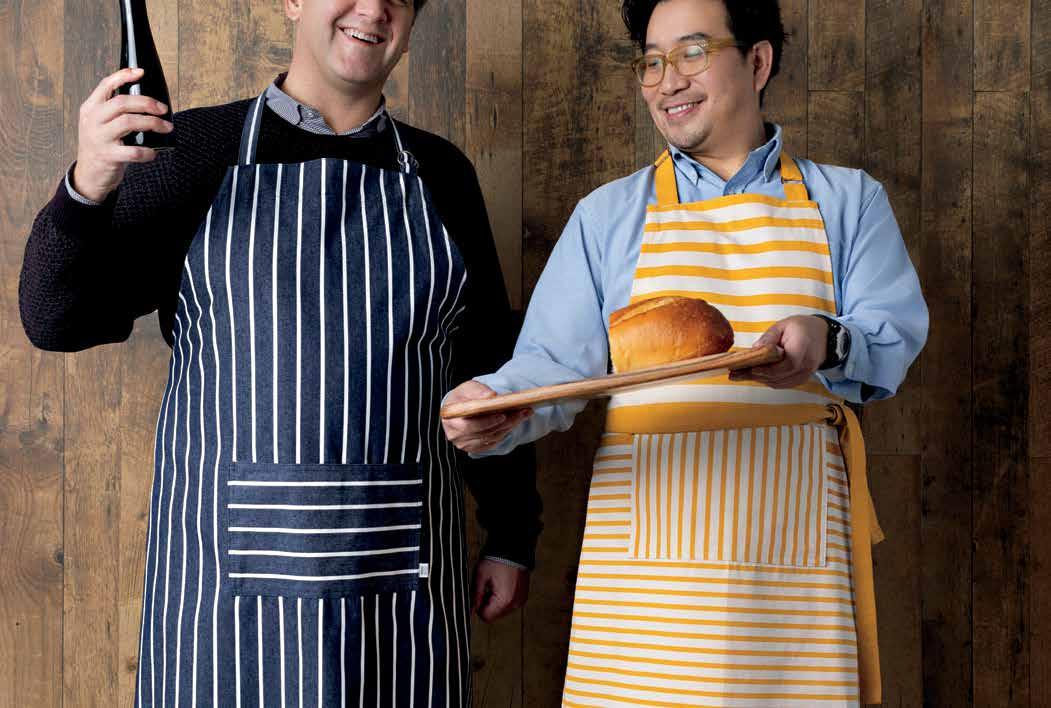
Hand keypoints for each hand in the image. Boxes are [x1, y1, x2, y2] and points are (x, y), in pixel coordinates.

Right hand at [72, 67, 173, 202]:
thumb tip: (148, 100)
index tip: (141, 72)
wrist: (88, 175)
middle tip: (163, 108)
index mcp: (90, 108)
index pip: (105, 85)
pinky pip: (132, 151)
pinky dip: (147, 152)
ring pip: (128, 123)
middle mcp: (92, 120)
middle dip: (146, 102)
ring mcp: (99, 138)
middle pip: (122, 103)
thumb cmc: (102, 145)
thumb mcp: (101, 124)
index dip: (123, 76)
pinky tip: (154, 153)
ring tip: (167, 127)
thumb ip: (115, 111)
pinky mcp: (107, 156)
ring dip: (152, 123)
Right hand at [441, 381, 531, 453]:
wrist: (461, 407)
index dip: (487, 422)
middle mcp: (456, 435)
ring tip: (524, 413)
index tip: (502, 416)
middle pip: (485, 432)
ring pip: (492, 437)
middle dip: (506, 422)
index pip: (469, 425)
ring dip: (510, 426)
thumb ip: (478, 390)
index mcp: (450, 419)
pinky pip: (494, 442)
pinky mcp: (475, 448)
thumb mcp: (468, 388)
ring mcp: (465, 443)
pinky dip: (506, 431)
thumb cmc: (463, 397)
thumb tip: (491, 396)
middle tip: (522, 412)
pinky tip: (516, 421)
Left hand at [471, 558, 529, 622]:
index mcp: (504, 600)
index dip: (478, 607)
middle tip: (487, 586)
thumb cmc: (496, 559)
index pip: (486, 617)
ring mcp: (521, 599)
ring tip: (495, 583)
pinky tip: (502, 584)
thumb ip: (474, 597)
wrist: (513, 547)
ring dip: (496, 601)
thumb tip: (469, 609)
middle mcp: (515, 603)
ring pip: (502, 610)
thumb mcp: (480, 577)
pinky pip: (510, 603)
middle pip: (495, 615)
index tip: (479, 594)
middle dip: (488, 604)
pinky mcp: (523, 595)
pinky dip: (504, 597)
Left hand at [729, 315, 827, 388]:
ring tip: (739, 375)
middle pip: (778, 377)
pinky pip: (781, 383)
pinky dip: (767, 380)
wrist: (823, 336)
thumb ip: (769, 337)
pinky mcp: (800, 379)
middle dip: (755, 376)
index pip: (785, 365)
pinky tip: (753, 375)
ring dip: (758, 379)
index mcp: (802, 349)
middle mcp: (806, 365)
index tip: (749, 368)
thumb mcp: (784, 325)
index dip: (766, 370)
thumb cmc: (802, 328)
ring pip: (778, 382)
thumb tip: (755, 349)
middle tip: (734, 374)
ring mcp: (804, 375)